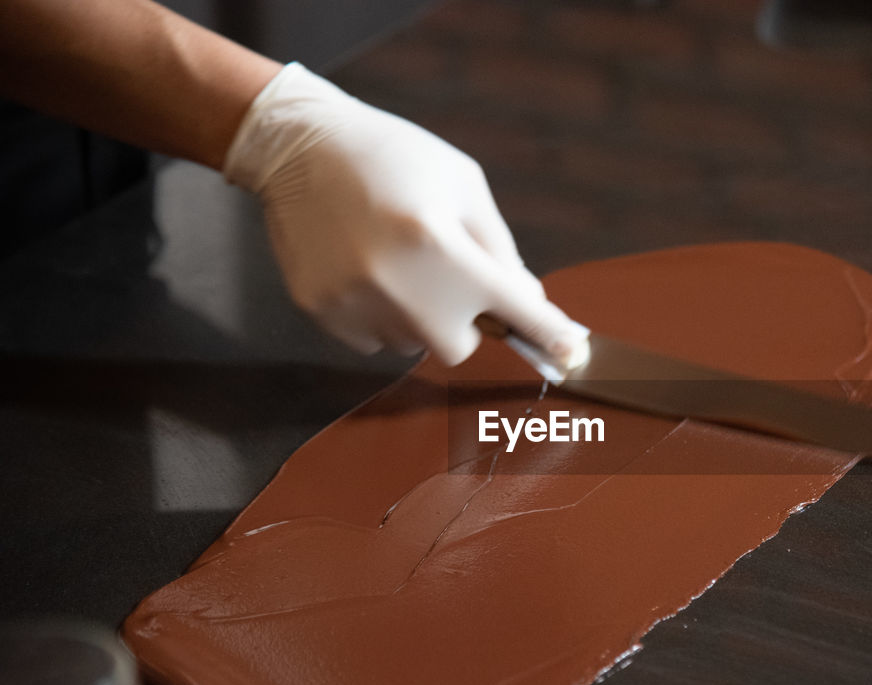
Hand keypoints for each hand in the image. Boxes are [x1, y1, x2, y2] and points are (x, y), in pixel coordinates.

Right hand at [222, 63, 586, 364]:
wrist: (300, 146)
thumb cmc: (393, 158)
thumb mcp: (462, 186)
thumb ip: (499, 249)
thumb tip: (527, 300)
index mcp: (445, 249)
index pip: (513, 308)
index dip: (547, 333)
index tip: (572, 351)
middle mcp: (402, 288)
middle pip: (459, 347)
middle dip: (463, 321)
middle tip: (448, 277)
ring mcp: (358, 305)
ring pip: (412, 343)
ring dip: (419, 317)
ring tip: (395, 259)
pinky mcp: (323, 312)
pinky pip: (372, 338)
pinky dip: (380, 315)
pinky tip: (365, 267)